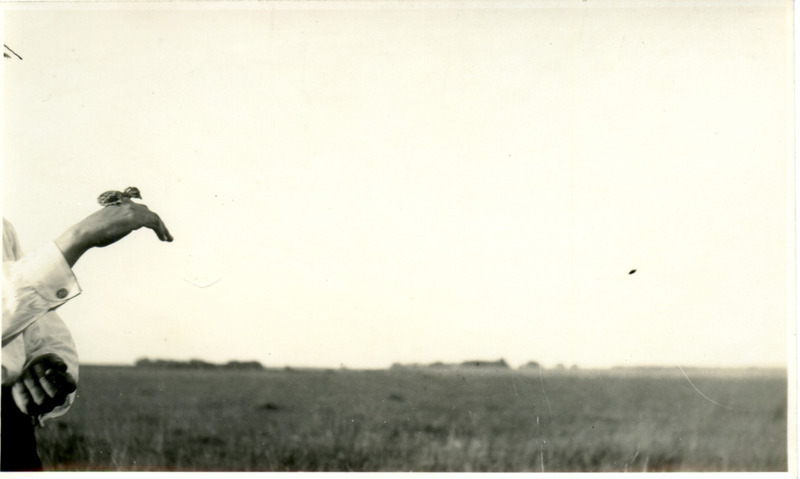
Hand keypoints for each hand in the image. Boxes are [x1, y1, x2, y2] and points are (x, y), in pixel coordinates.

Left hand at [11, 354, 76, 417]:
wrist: (29, 372)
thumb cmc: (44, 364)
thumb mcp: (50, 359)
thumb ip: (57, 361)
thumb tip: (62, 368)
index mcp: (68, 386)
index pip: (70, 387)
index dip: (60, 379)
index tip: (49, 370)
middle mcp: (60, 398)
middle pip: (56, 394)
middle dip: (44, 381)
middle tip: (36, 370)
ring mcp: (47, 406)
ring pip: (42, 400)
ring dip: (33, 384)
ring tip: (27, 372)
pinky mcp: (33, 409)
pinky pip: (28, 404)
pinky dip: (23, 391)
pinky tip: (21, 381)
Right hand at [55, 201, 172, 266]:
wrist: (85, 233)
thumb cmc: (94, 234)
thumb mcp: (110, 225)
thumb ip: (122, 223)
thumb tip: (132, 226)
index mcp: (121, 204)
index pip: (141, 209)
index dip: (150, 218)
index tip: (156, 229)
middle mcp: (127, 205)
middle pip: (150, 212)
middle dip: (159, 224)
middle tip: (166, 236)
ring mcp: (130, 210)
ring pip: (154, 217)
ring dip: (163, 228)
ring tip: (168, 239)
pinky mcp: (134, 218)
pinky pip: (153, 223)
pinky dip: (161, 230)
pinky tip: (164, 238)